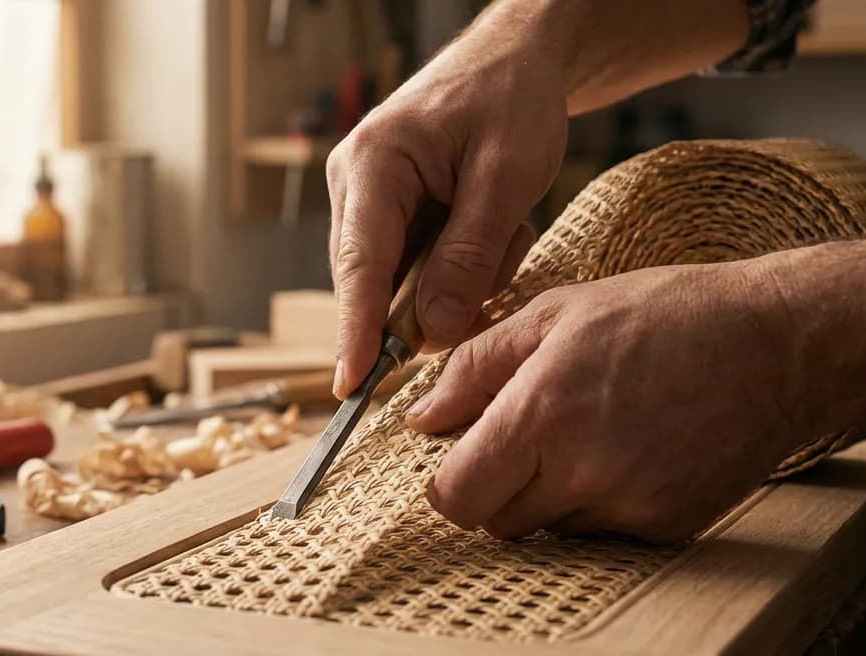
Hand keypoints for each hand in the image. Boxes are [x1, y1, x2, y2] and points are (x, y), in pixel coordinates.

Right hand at [326, 4, 567, 396]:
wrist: (515, 58)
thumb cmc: (511, 98)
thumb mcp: (506, 177)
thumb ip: (469, 255)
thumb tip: (432, 331)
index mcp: (374, 164)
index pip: (360, 264)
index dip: (355, 331)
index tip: (350, 386)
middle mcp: (354, 184)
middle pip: (375, 281)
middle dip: (436, 297)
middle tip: (499, 258)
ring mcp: (366, 200)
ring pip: (399, 282)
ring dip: (457, 277)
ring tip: (503, 227)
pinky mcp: (388, 214)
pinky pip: (415, 270)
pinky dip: (458, 267)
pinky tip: (491, 229)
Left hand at [404, 260, 819, 541]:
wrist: (781, 344)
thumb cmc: (665, 315)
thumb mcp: (557, 313)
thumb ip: (476, 366)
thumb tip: (419, 417)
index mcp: (545, 414)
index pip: (457, 498)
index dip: (446, 484)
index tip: (459, 459)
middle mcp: (585, 471)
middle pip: (496, 523)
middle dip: (495, 488)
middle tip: (525, 438)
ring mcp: (631, 506)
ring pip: (548, 531)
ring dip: (548, 497)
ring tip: (587, 434)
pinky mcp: (669, 528)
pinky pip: (602, 535)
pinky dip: (599, 504)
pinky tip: (629, 451)